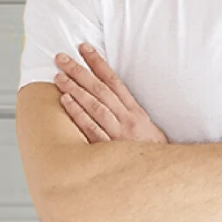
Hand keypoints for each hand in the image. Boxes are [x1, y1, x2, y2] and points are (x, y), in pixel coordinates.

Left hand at [53, 45, 168, 143]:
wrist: (163, 173)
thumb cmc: (151, 152)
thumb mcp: (145, 128)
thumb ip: (128, 113)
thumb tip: (109, 96)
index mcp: (135, 112)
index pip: (114, 81)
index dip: (98, 63)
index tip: (83, 48)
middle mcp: (127, 119)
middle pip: (100, 89)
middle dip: (80, 71)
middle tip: (62, 58)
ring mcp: (118, 133)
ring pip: (95, 106)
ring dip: (76, 89)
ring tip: (59, 77)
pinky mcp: (110, 149)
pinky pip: (92, 128)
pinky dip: (78, 114)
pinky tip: (65, 102)